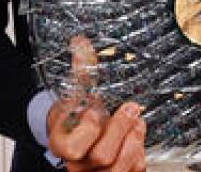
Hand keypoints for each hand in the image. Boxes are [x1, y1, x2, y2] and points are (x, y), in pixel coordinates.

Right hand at [46, 36, 146, 171]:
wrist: (76, 138)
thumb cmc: (75, 116)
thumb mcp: (74, 94)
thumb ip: (80, 71)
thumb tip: (81, 41)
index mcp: (61, 146)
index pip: (71, 148)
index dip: (88, 128)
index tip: (95, 106)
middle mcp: (78, 166)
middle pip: (101, 157)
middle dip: (120, 129)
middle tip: (131, 107)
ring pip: (118, 169)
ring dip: (133, 142)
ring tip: (137, 121)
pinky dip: (139, 156)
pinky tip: (138, 136)